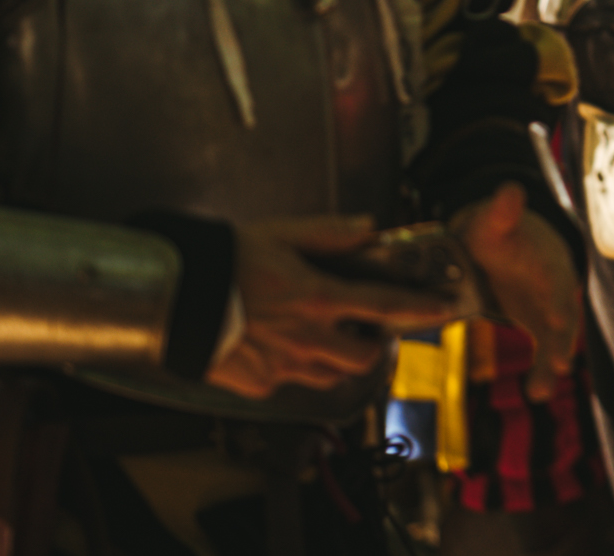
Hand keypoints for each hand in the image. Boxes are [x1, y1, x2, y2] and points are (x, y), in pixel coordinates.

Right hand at [207, 216, 454, 399]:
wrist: (170, 298)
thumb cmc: (223, 262)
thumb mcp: (281, 233)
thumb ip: (331, 233)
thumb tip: (369, 228)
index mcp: (318, 298)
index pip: (385, 307)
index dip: (419, 309)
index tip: (443, 309)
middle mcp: (307, 338)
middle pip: (365, 358)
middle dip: (374, 345)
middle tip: (366, 329)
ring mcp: (283, 366)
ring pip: (332, 376)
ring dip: (339, 359)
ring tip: (326, 337)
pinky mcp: (259, 385)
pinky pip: (292, 382)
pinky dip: (297, 368)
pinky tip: (281, 346)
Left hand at [452, 182, 581, 401]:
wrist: (502, 245)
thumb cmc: (498, 232)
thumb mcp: (494, 222)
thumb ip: (501, 211)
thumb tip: (509, 190)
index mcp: (548, 261)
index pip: (557, 280)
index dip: (557, 298)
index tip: (557, 317)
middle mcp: (556, 288)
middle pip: (565, 315)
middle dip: (561, 339)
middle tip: (559, 362)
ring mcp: (550, 309)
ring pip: (557, 339)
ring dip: (551, 362)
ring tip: (539, 391)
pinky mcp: (540, 326)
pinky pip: (545, 351)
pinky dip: (543, 371)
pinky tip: (535, 393)